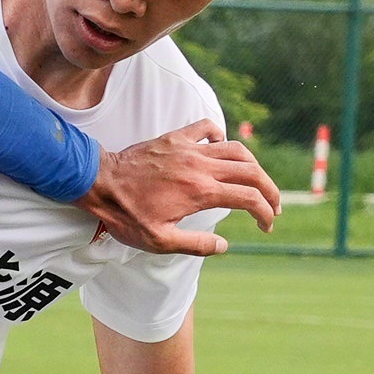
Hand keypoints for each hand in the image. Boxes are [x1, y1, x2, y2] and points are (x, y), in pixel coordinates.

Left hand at [88, 123, 283, 256]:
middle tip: (274, 205)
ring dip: (253, 165)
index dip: (265, 212)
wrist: (99, 183)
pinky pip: (206, 128)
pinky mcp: (175, 138)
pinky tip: (220, 150)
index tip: (267, 224)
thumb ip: (195, 244)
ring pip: (235, 149)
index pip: (248, 198)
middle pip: (251, 171)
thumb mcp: (159, 241)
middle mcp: (200, 166)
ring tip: (257, 181)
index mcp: (201, 192)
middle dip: (270, 189)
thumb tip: (224, 246)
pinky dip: (221, 137)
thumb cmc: (126, 215)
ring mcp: (188, 148)